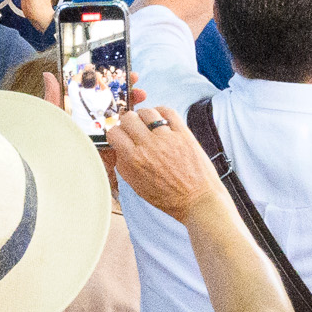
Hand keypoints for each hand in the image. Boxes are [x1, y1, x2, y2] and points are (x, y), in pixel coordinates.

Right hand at [100, 94, 219, 217]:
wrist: (197, 200)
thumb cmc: (168, 197)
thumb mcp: (137, 185)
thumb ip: (124, 165)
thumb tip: (119, 148)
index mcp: (134, 159)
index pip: (114, 132)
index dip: (115, 133)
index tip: (121, 136)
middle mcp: (149, 146)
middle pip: (128, 118)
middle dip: (128, 123)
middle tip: (134, 129)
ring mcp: (167, 138)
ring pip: (147, 112)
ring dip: (144, 116)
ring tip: (148, 124)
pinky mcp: (184, 134)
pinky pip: (169, 112)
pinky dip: (162, 111)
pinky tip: (161, 118)